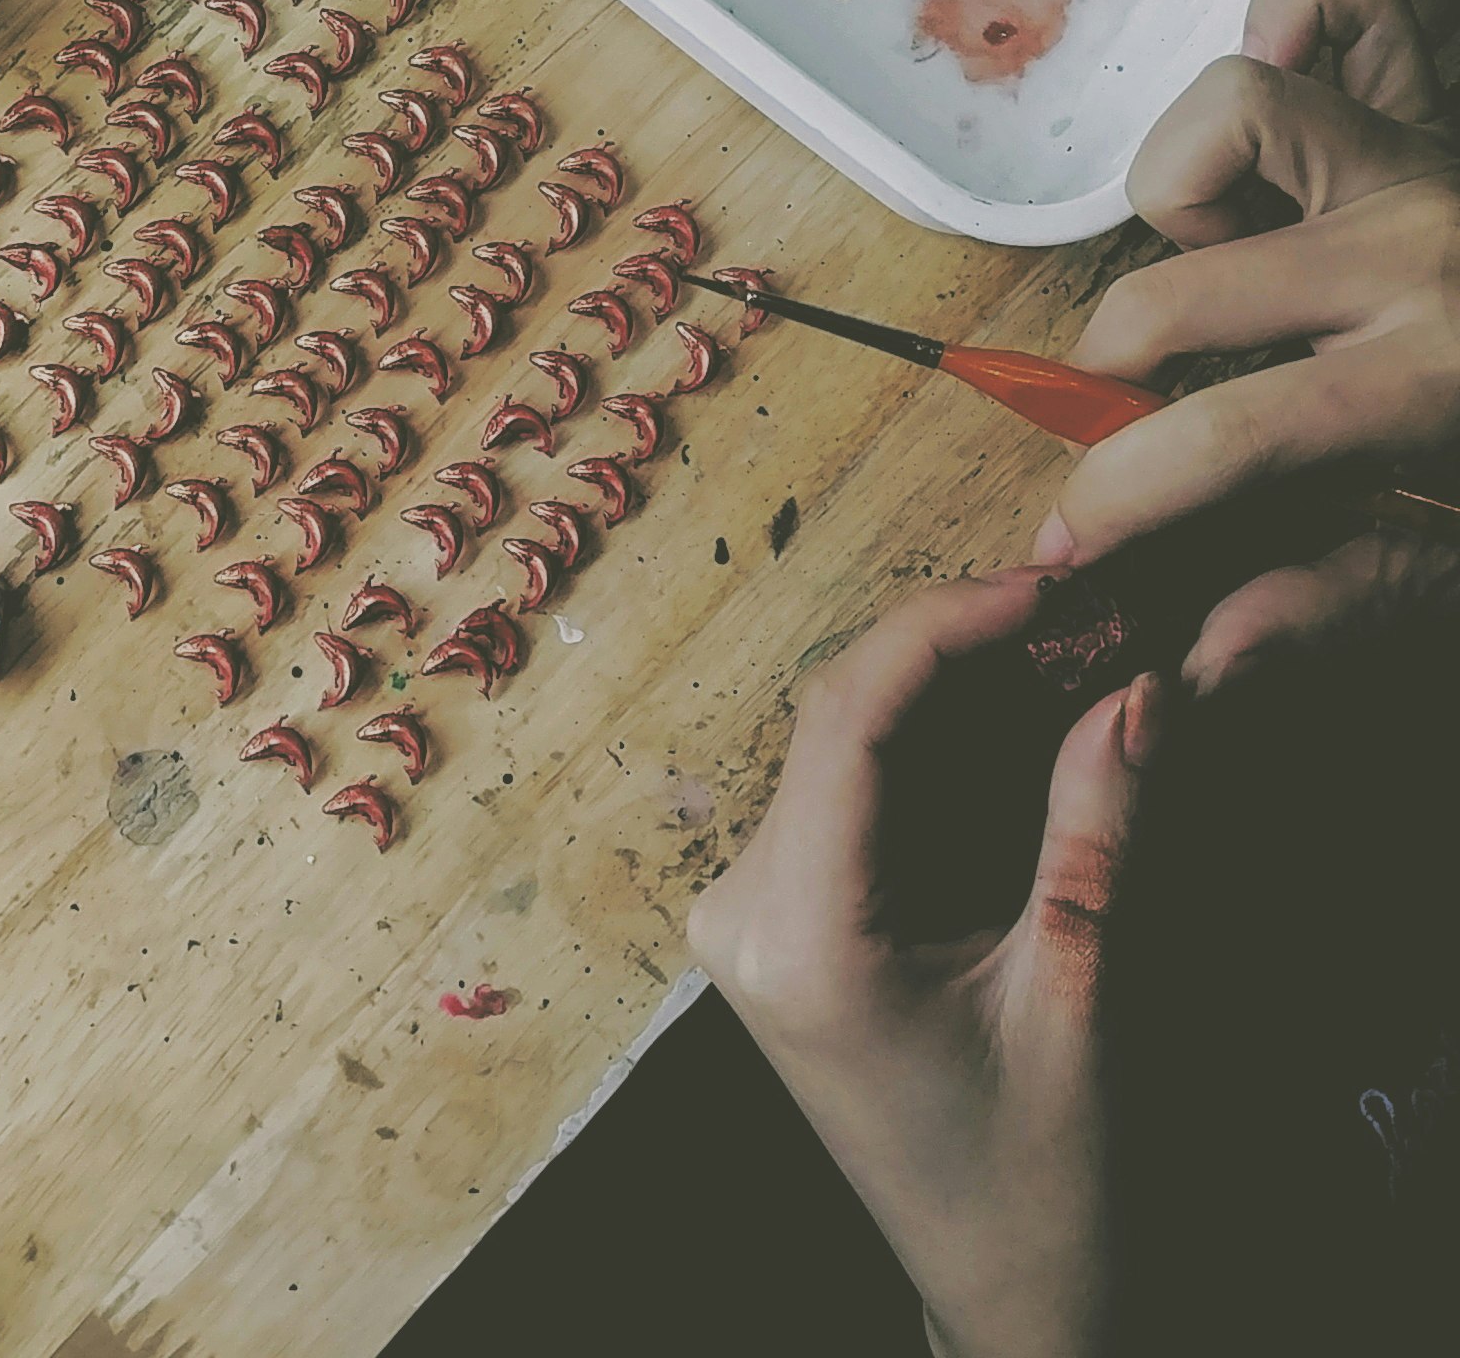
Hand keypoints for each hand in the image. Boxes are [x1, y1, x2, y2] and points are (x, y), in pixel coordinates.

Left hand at [689, 576, 1167, 1357]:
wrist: (1001, 1295)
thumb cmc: (1038, 1186)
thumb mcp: (1080, 998)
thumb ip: (1096, 830)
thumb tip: (1132, 688)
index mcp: (799, 935)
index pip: (848, 720)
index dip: (942, 626)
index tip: (1043, 588)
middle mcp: (743, 914)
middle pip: (840, 722)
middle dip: (957, 654)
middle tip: (1077, 618)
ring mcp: (748, 917)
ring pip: (843, 746)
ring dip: (945, 695)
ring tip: (1058, 655)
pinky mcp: (778, 922)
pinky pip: (845, 794)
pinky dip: (927, 750)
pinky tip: (1005, 721)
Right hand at [1037, 0, 1459, 686]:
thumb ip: (1335, 601)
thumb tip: (1195, 657)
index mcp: (1439, 375)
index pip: (1222, 439)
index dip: (1115, 500)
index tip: (1067, 543)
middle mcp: (1419, 247)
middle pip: (1166, 293)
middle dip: (1108, 373)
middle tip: (1132, 417)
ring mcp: (1423, 158)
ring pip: (1221, 113)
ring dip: (1184, 199)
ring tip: (1225, 276)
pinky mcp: (1427, 109)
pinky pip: (1305, 15)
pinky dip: (1262, 88)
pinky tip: (1274, 189)